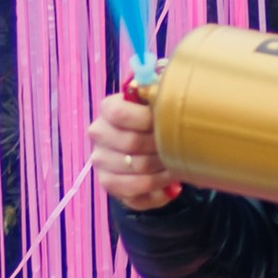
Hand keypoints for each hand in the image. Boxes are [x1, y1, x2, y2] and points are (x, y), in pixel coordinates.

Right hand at [90, 80, 183, 211]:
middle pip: (131, 145)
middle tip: (178, 148)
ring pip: (136, 175)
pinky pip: (135, 197)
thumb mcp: (156, 100)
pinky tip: (170, 187)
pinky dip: (158, 194)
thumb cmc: (155, 119)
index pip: (119, 113)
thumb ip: (159, 89)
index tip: (168, 121)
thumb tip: (163, 80)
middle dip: (161, 149)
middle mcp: (99, 136)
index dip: (147, 119)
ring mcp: (102, 164)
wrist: (145, 147)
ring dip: (164, 173)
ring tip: (178, 167)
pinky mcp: (110, 187)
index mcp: (108, 110)